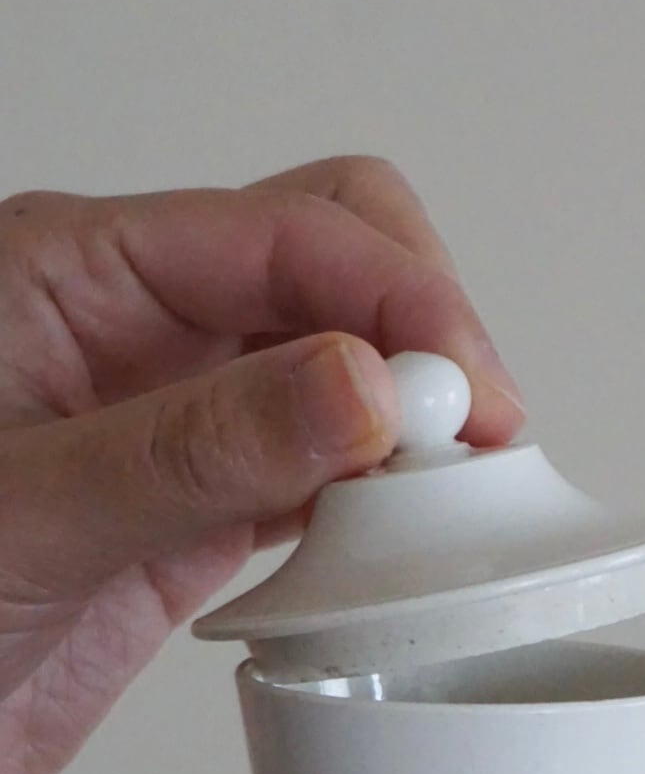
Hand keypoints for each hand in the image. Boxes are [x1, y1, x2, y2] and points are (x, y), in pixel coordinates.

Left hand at [0, 157, 522, 773]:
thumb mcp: (33, 512)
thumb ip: (198, 447)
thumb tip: (361, 385)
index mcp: (75, 271)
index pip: (286, 231)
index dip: (397, 297)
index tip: (461, 395)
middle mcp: (136, 329)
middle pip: (335, 265)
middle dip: (422, 332)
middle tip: (473, 435)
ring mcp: (177, 419)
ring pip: (344, 370)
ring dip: (413, 419)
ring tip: (453, 495)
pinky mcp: (200, 510)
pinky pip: (324, 472)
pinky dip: (379, 501)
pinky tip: (394, 542)